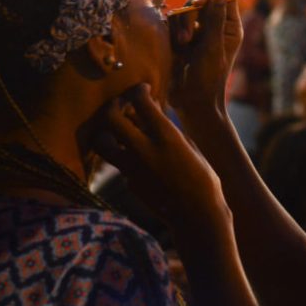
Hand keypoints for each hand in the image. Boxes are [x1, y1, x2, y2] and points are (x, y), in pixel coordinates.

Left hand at [93, 83, 228, 227]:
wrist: (197, 215)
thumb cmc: (203, 178)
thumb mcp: (189, 146)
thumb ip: (167, 128)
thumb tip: (150, 113)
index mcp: (166, 136)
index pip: (140, 101)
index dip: (139, 90)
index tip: (142, 90)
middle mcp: (144, 150)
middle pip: (111, 118)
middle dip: (113, 106)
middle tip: (121, 105)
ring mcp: (133, 169)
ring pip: (102, 143)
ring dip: (106, 132)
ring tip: (117, 130)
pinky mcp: (130, 183)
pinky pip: (119, 163)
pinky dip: (124, 155)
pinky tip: (139, 157)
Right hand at [169, 0, 242, 115]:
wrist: (192, 103)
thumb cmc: (208, 79)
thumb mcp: (212, 46)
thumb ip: (215, 17)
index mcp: (230, 26)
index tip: (198, 4)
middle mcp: (215, 25)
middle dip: (190, 14)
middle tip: (187, 38)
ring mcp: (198, 31)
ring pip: (185, 10)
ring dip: (181, 26)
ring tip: (182, 47)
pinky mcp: (182, 38)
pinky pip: (174, 23)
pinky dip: (173, 32)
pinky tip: (177, 50)